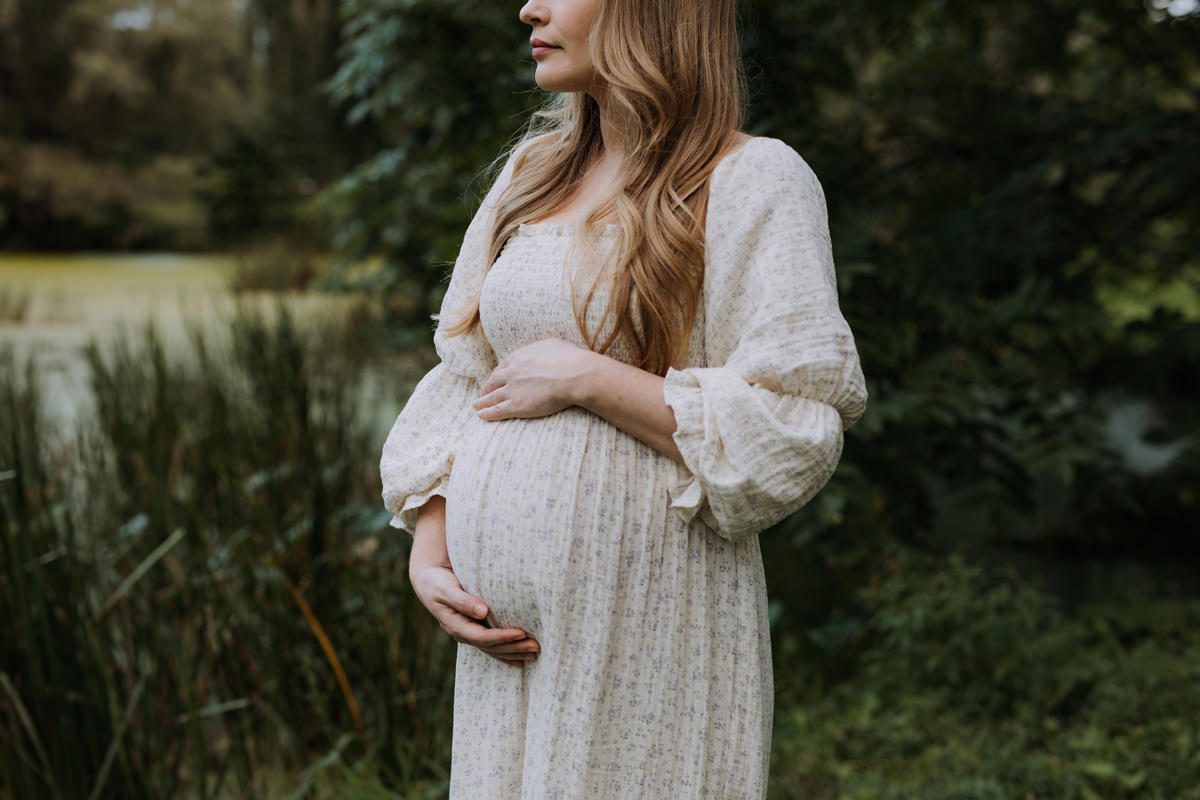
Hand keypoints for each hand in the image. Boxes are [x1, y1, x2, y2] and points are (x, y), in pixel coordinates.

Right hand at [409, 562, 540, 667]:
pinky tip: (521, 659)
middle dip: (514, 648)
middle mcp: (463, 633)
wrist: (428, 581)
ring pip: (494, 649)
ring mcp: (469, 633)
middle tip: (536, 646)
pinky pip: (493, 646)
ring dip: (515, 652)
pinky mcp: (475, 629)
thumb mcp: (446, 589)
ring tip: (535, 654)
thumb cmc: (437, 582)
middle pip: (492, 647)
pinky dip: (507, 652)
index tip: (522, 633)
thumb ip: (463, 600)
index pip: (483, 637)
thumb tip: (483, 611)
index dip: (503, 637)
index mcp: (456, 626)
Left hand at [472, 338, 594, 420]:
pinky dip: (487, 413)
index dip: (497, 375)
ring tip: (476, 407)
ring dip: (482, 403)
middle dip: (486, 388)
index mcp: (519, 357)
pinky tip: (481, 416)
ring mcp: (512, 389)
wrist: (574, 374)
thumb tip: (542, 350)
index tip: (495, 379)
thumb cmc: (569, 359)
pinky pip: (497, 410)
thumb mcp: (552, 345)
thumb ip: (541, 349)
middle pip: (494, 382)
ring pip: (492, 397)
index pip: (503, 367)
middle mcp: (512, 372)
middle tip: (482, 394)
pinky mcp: (517, 405)